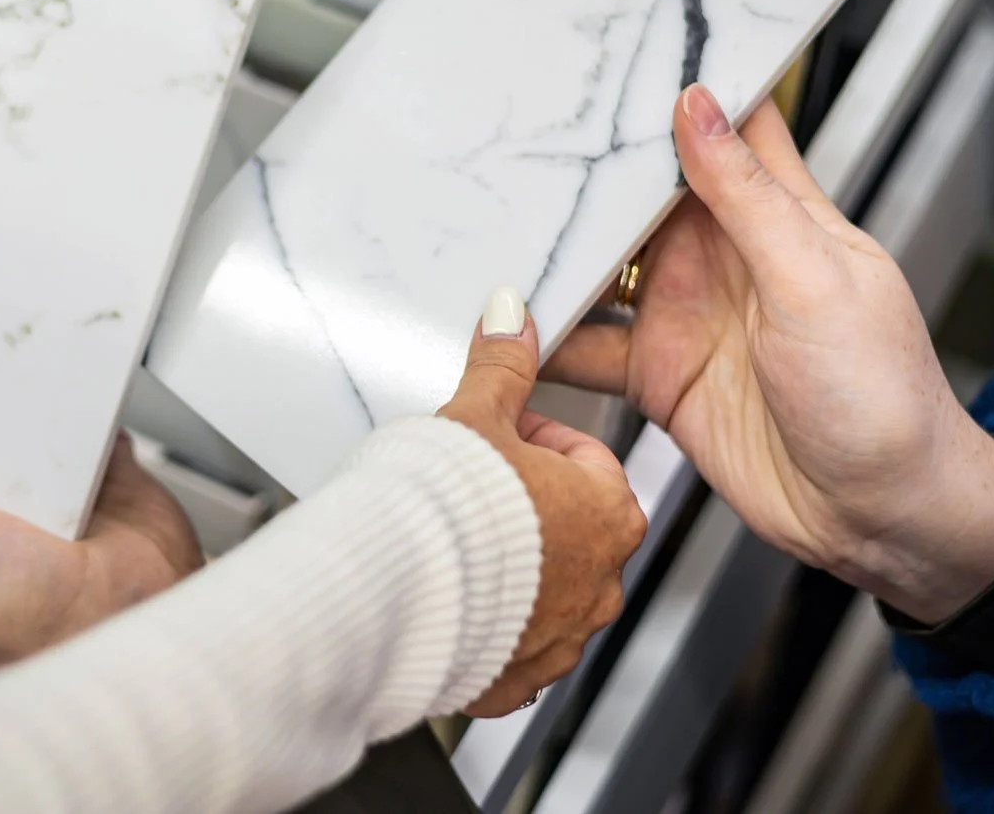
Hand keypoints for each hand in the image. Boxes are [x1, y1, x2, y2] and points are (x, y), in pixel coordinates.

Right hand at [440, 288, 646, 715]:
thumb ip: (502, 366)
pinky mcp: (519, 677)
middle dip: (523, 503)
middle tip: (469, 487)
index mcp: (607, 511)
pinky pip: (513, 642)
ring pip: (544, 586)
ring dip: (509, 564)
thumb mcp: (475, 416)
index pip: (584, 456)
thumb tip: (513, 316)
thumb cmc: (440, 509)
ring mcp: (562, 636)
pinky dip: (488, 622)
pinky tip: (448, 595)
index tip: (494, 437)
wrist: (386, 594)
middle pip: (568, 523)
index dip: (531, 438)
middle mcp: (599, 581)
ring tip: (453, 541)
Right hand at [546, 87, 993, 624]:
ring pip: (599, 263)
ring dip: (553, 246)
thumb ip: (749, 197)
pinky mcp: (653, 374)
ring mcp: (682, 313)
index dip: (680, 81)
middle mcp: (721, 256)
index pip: (727, 123)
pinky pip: (582, 345)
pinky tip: (499, 320)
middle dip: (586, 164)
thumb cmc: (884, 397)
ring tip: (489, 215)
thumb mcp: (816, 282)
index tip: (620, 45)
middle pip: (639, 191)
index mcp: (776, 215)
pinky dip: (540, 335)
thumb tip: (698, 107)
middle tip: (515, 127)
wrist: (881, 518)